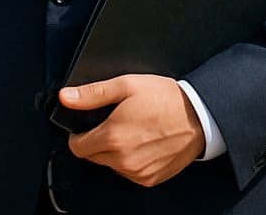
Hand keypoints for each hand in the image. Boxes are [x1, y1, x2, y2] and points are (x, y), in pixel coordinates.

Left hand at [59, 75, 205, 187]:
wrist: (199, 116)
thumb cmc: (165, 99)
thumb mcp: (127, 85)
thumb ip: (92, 93)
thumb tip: (66, 97)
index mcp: (113, 137)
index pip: (77, 146)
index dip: (79, 134)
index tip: (88, 126)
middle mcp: (123, 160)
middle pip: (93, 156)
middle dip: (98, 141)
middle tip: (116, 122)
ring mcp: (137, 172)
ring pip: (111, 165)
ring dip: (115, 152)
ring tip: (133, 130)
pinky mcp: (150, 179)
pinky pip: (129, 172)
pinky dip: (131, 161)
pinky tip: (143, 143)